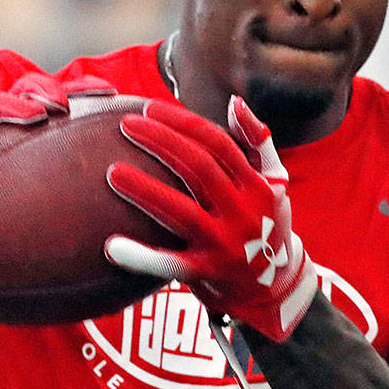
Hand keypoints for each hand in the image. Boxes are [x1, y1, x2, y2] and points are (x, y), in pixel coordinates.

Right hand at [0, 72, 115, 253]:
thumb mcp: (33, 225)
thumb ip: (72, 219)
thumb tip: (132, 247)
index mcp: (31, 140)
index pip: (60, 104)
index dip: (83, 92)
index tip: (107, 95)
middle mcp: (1, 133)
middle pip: (27, 94)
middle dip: (45, 91)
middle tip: (63, 105)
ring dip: (12, 107)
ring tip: (33, 116)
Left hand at [104, 96, 315, 341]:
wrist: (277, 287)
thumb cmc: (268, 225)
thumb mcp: (274, 183)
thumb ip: (257, 142)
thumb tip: (234, 102)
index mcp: (257, 185)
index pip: (217, 143)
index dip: (182, 122)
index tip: (149, 108)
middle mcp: (244, 212)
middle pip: (198, 168)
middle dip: (160, 142)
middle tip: (125, 125)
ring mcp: (226, 244)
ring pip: (183, 212)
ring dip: (146, 191)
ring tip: (112, 172)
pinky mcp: (208, 273)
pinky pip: (172, 266)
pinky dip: (142, 257)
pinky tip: (111, 246)